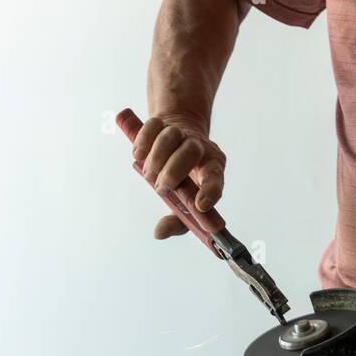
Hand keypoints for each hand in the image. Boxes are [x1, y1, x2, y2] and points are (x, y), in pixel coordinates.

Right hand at [131, 116, 225, 238]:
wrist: (180, 142)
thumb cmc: (185, 179)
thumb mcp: (187, 202)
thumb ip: (178, 221)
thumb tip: (159, 233)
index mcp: (213, 167)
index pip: (216, 177)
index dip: (210, 191)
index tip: (200, 205)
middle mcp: (201, 147)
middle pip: (191, 151)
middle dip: (172, 172)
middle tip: (161, 187)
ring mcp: (182, 132)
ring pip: (170, 136)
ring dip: (155, 159)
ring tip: (149, 174)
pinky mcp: (163, 123)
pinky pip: (152, 126)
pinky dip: (143, 142)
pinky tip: (139, 155)